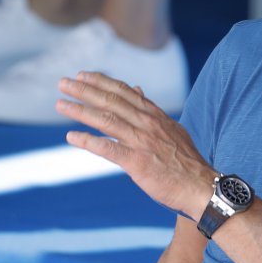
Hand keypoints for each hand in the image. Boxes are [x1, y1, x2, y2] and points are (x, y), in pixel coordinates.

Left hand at [56, 71, 212, 219]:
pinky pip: (108, 149)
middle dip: (85, 90)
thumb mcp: (171, 129)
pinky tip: (71, 137)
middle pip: (111, 101)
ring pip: (106, 120)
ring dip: (81, 111)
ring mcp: (142, 142)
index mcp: (155, 116)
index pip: (125, 92)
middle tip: (63, 83)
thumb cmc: (185, 161)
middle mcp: (147, 124)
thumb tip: (138, 90)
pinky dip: (88, 141)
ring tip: (61, 105)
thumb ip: (151, 111)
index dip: (102, 82)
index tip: (83, 75)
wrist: (200, 187)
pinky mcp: (137, 162)